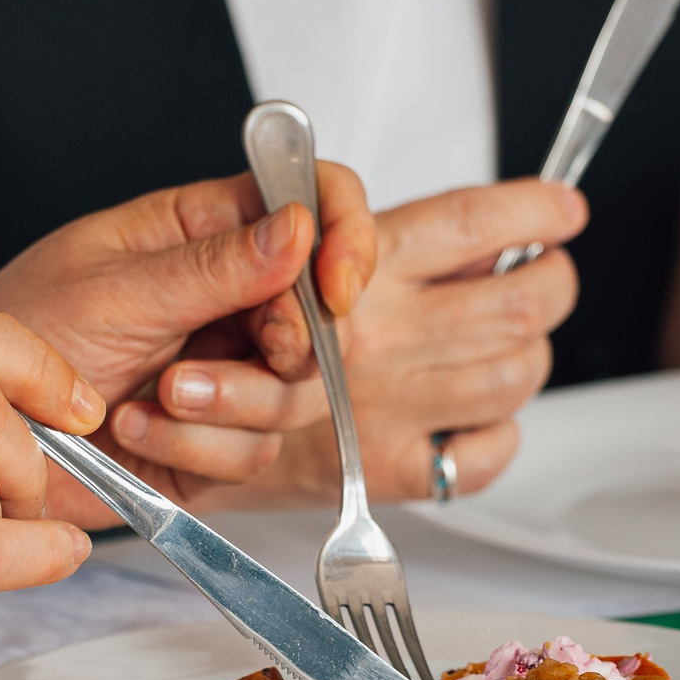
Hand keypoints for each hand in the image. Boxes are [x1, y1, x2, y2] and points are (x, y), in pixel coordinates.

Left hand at [0, 167, 374, 520]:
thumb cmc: (15, 332)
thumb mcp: (113, 289)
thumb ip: (214, 266)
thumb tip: (300, 225)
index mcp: (207, 231)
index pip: (315, 203)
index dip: (347, 237)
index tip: (337, 286)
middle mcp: (230, 299)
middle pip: (326, 319)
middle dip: (285, 353)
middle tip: (224, 361)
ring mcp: (230, 372)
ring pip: (298, 397)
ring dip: (227, 407)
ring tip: (155, 397)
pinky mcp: (215, 443)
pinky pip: (254, 454)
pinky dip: (193, 450)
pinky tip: (134, 432)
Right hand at [165, 179, 588, 504]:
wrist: (117, 434)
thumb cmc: (160, 341)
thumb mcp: (231, 247)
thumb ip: (313, 223)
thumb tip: (381, 214)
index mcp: (356, 279)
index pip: (475, 225)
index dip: (535, 207)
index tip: (563, 205)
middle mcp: (385, 346)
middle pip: (521, 302)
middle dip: (551, 277)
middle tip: (550, 266)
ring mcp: (395, 414)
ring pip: (514, 372)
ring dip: (527, 347)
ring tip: (517, 330)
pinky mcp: (390, 473)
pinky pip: (483, 454)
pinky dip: (497, 430)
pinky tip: (480, 409)